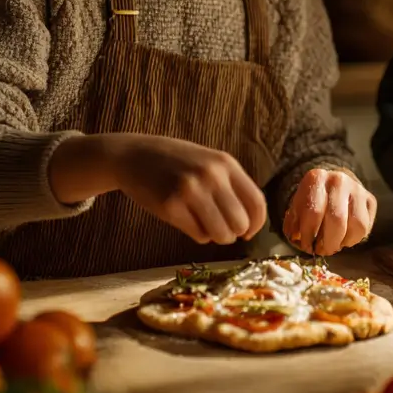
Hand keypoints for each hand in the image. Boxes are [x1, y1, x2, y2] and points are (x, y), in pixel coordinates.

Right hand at [50, 132, 266, 244]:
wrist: (135, 156)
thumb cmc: (177, 162)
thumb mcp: (210, 162)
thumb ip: (231, 184)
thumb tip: (252, 221)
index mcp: (226, 163)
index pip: (256, 202)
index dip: (257, 224)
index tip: (249, 233)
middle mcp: (211, 176)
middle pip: (240, 222)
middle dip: (234, 233)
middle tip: (222, 230)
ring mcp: (190, 191)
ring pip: (221, 233)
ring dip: (216, 237)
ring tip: (206, 226)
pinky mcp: (171, 207)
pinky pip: (199, 235)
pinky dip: (198, 235)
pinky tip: (188, 221)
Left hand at [282, 169, 377, 255]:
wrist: (331, 183)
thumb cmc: (312, 200)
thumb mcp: (297, 207)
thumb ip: (294, 223)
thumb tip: (296, 238)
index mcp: (317, 178)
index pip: (314, 212)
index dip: (309, 235)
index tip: (307, 246)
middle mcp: (339, 180)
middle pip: (337, 219)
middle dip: (328, 243)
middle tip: (322, 250)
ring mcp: (357, 189)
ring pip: (357, 225)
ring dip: (343, 242)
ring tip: (334, 245)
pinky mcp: (370, 198)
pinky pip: (366, 226)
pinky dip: (354, 239)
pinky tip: (344, 238)